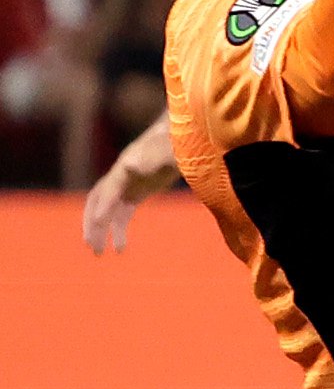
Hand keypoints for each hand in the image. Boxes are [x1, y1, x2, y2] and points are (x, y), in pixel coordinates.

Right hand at [82, 117, 180, 251]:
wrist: (188, 135)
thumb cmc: (179, 142)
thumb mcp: (169, 150)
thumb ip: (153, 158)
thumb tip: (131, 165)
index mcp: (125, 166)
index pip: (108, 190)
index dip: (103, 206)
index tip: (99, 225)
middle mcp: (121, 176)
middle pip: (97, 200)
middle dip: (91, 222)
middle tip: (91, 245)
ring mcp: (128, 184)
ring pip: (107, 210)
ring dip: (102, 231)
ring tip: (100, 253)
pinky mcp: (138, 191)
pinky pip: (122, 213)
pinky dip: (118, 229)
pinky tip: (120, 247)